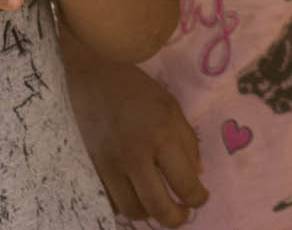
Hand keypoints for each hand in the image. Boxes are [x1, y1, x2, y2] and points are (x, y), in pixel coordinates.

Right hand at [63, 37, 207, 226]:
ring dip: (150, 212)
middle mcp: (136, 155)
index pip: (185, 184)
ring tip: (158, 203)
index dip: (198, 199)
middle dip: (175, 218)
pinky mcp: (92, 168)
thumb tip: (197, 176)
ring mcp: (110, 165)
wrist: (90, 75)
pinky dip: (126, 204)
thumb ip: (187, 142)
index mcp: (162, 136)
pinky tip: (134, 193)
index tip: (201, 198)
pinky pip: (111, 201)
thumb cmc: (135, 88)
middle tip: (182, 215)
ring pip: (132, 210)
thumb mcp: (170, 106)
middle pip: (158, 207)